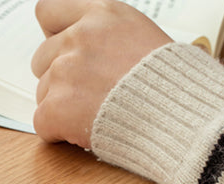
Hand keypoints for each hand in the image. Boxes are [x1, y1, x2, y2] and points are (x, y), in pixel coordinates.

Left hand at [31, 0, 171, 147]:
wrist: (181, 119)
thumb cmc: (173, 85)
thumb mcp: (143, 37)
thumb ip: (106, 37)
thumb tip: (88, 48)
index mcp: (102, 14)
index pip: (48, 10)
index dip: (53, 34)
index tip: (64, 50)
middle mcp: (79, 37)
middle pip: (41, 58)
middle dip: (59, 77)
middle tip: (88, 93)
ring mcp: (65, 72)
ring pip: (42, 92)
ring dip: (62, 106)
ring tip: (97, 114)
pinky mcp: (56, 108)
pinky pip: (42, 122)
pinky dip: (58, 132)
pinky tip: (85, 132)